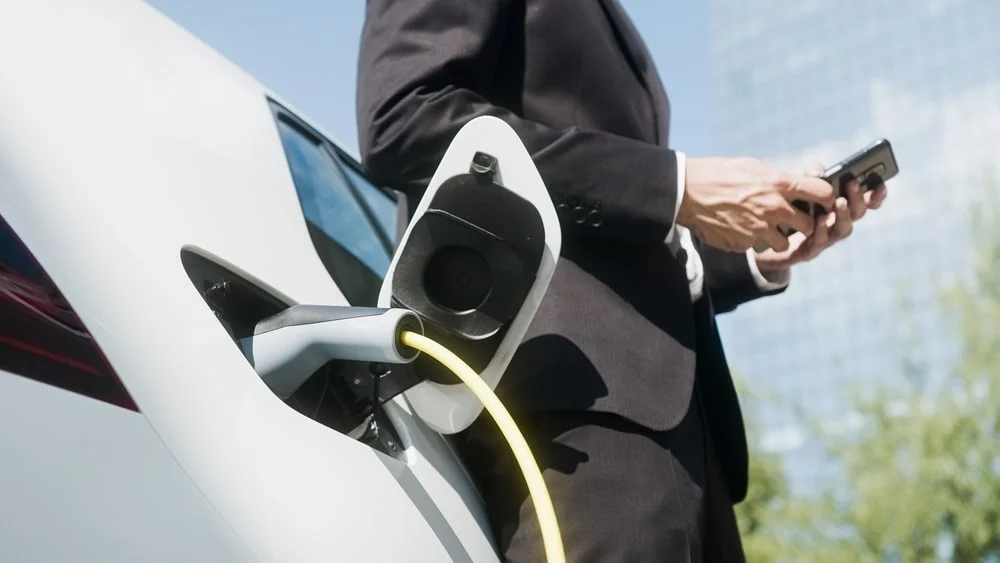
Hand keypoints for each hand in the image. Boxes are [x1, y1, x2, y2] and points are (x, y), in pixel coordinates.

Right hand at [677, 157, 836, 252]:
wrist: (687, 193)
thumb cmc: (720, 174)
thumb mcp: (755, 166)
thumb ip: (783, 176)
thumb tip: (809, 177)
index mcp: (779, 184)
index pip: (823, 193)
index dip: (827, 198)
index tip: (824, 201)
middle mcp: (774, 209)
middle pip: (809, 225)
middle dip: (804, 223)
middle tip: (794, 219)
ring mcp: (759, 230)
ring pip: (784, 243)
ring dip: (779, 237)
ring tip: (764, 226)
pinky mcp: (744, 244)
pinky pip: (757, 247)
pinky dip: (753, 240)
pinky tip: (740, 228)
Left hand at [754, 163, 888, 271]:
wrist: (764, 238)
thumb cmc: (785, 210)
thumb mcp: (795, 188)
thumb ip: (808, 177)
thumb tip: (818, 169)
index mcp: (838, 207)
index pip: (864, 201)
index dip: (875, 195)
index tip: (880, 184)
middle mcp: (836, 223)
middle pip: (856, 214)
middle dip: (858, 199)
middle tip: (853, 184)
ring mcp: (825, 239)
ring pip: (842, 230)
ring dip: (843, 215)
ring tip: (839, 202)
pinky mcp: (808, 251)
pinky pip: (819, 243)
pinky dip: (822, 231)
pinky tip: (820, 220)